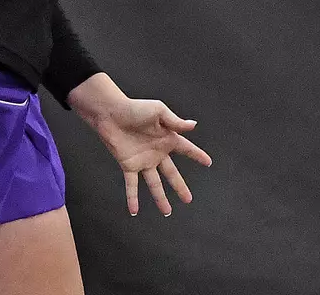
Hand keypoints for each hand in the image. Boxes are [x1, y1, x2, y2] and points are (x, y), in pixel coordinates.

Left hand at [68, 74, 212, 215]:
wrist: (111, 113)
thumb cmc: (135, 108)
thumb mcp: (159, 112)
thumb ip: (175, 122)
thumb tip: (193, 125)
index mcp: (167, 138)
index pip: (186, 149)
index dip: (197, 155)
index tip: (208, 162)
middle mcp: (157, 152)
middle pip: (172, 173)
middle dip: (180, 187)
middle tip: (188, 199)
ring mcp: (143, 161)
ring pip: (154, 184)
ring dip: (160, 198)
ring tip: (167, 212)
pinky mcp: (129, 165)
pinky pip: (132, 185)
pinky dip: (132, 198)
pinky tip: (134, 210)